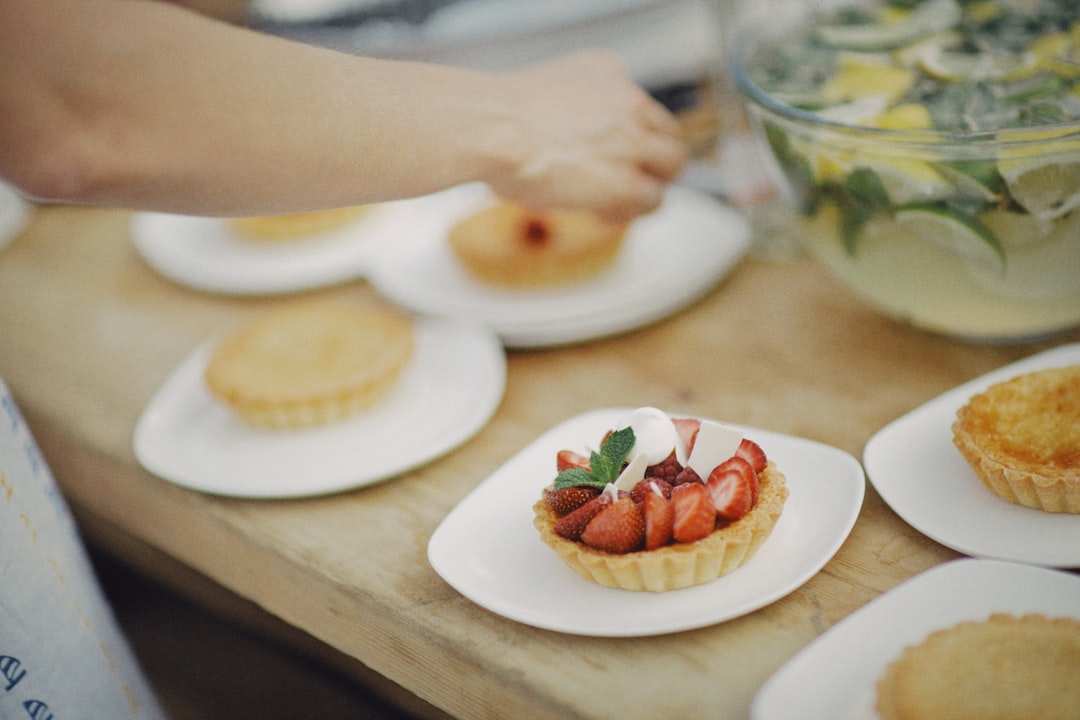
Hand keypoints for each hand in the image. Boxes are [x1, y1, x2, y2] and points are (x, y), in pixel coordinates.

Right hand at [484, 51, 688, 222]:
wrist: (491, 129)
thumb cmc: (495, 118)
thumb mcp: (540, 93)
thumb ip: (569, 110)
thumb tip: (563, 149)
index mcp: (605, 70)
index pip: (639, 106)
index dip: (631, 136)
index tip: (611, 154)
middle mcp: (627, 99)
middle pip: (666, 132)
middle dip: (651, 159)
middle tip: (627, 179)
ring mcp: (632, 139)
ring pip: (671, 163)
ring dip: (649, 184)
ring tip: (617, 202)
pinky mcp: (627, 180)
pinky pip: (652, 199)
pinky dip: (634, 211)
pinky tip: (605, 214)